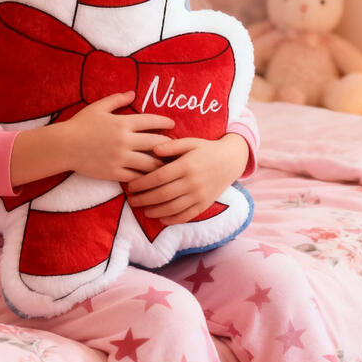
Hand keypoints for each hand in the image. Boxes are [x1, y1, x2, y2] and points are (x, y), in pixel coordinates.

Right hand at [64, 91, 174, 181]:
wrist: (63, 146)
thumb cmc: (80, 124)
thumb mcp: (98, 107)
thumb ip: (117, 100)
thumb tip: (133, 93)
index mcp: (122, 122)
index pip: (151, 121)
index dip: (165, 122)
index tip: (172, 125)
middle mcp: (125, 140)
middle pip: (156, 143)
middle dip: (169, 145)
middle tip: (176, 147)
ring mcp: (120, 158)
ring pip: (150, 163)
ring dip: (161, 163)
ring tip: (168, 165)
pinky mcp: (114, 172)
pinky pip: (136, 177)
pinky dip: (145, 177)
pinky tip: (151, 178)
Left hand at [125, 134, 248, 224]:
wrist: (231, 160)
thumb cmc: (206, 149)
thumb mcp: (190, 142)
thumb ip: (171, 146)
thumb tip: (152, 150)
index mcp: (186, 165)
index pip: (158, 177)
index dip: (142, 183)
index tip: (130, 186)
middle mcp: (192, 182)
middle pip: (163, 194)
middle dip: (144, 199)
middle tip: (131, 201)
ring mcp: (200, 195)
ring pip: (173, 208)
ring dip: (155, 211)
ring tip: (143, 210)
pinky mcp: (205, 204)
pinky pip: (187, 215)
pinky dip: (173, 219)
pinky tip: (161, 219)